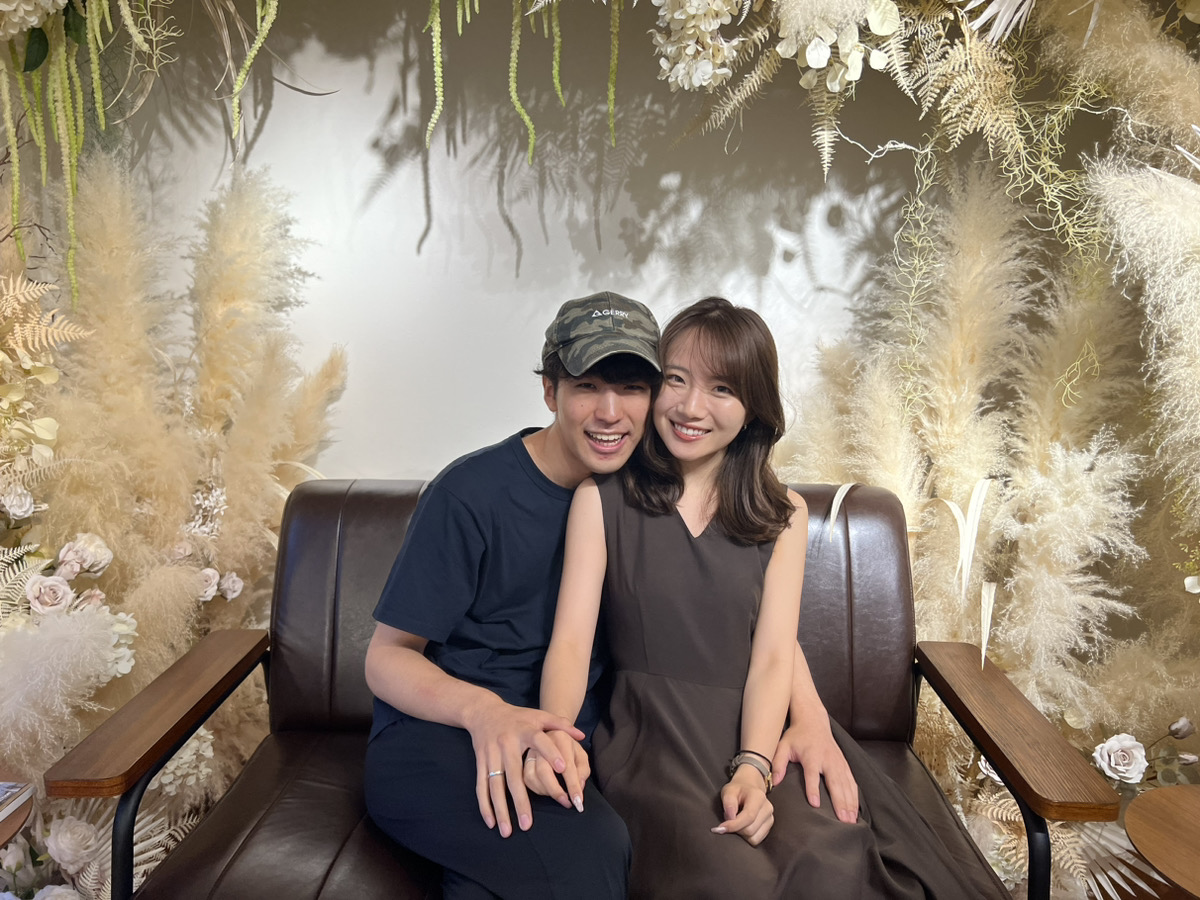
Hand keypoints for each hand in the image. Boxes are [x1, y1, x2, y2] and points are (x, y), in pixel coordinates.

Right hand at [463, 697, 584, 836]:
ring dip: (500, 809)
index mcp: (525, 730)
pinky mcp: (480, 762)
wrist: (484, 712)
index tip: (563, 769)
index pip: (540, 741)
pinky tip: (491, 823)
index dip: (551, 753)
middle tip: (528, 825)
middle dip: (520, 801)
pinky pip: (481, 786)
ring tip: (508, 831)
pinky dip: (485, 805)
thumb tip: (581, 735)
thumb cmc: (518, 717)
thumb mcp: (539, 715)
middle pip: (514, 775)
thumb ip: (560, 724)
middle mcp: (507, 743)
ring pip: (495, 785)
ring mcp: (491, 754)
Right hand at [523, 731, 589, 811]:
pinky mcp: (522, 761)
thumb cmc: (569, 750)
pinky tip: (547, 790)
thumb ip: (582, 770)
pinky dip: (537, 789)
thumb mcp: (581, 755)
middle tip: (566, 802)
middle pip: (543, 770)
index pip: (566, 765)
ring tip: (559, 796)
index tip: (577, 800)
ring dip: (546, 791)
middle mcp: (541, 743)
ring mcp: (529, 752)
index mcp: (560, 738)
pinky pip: (526, 780)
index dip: (572, 785)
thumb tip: (579, 786)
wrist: (553, 739)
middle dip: (555, 790)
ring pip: (532, 777)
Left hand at [711, 767, 774, 845]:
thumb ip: (728, 803)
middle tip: (728, 821)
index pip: (748, 817)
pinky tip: (743, 826)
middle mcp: (767, 808)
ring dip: (742, 834)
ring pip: (753, 838)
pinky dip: (747, 837)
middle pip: (750, 830)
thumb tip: (730, 818)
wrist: (749, 787)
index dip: (734, 825)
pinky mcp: (769, 826)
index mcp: (758, 797)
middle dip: (736, 829)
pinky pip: (756, 840)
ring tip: (737, 822)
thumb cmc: (738, 790)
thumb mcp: (728, 791)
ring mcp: (770, 818)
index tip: (721, 828)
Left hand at [772, 717, 858, 823]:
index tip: (815, 804)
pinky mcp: (844, 764)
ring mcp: (838, 762)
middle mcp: (827, 759)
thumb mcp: (783, 746)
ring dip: (849, 803)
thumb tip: (774, 781)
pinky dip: (855, 796)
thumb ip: (778, 763)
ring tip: (850, 820)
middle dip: (840, 802)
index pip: (812, 774)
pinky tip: (856, 810)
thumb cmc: (796, 736)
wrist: (813, 721)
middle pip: (835, 782)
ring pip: (846, 784)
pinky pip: (852, 782)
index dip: (813, 789)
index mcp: (811, 755)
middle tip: (843, 820)